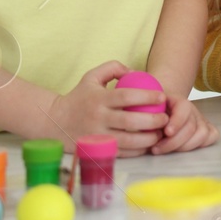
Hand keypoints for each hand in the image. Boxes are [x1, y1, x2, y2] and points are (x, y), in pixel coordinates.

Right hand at [46, 61, 167, 156]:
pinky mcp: (96, 150)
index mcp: (99, 99)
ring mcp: (97, 136)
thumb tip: (135, 72)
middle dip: (153, 120)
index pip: (126, 96)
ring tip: (160, 133)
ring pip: (128, 140)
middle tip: (166, 118)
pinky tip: (148, 145)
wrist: (54, 121)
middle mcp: (98, 118)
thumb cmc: (79, 97)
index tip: (162, 96)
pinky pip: (121, 152)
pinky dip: (137, 150)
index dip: (147, 96)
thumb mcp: (92, 76)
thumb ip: (113, 67)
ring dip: (148, 138)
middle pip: (130, 121)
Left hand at [151, 96, 219, 153]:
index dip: (177, 122)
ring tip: (166, 150)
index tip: (166, 132)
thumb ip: (145, 114)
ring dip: (184, 146)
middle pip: (191, 127)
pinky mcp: (205, 128)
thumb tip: (146, 128)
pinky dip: (200, 144)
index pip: (184, 109)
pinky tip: (182, 148)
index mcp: (178, 101)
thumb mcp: (145, 108)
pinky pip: (212, 136)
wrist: (160, 107)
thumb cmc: (151, 110)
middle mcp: (192, 110)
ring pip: (203, 134)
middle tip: (156, 149)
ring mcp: (200, 119)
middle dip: (173, 142)